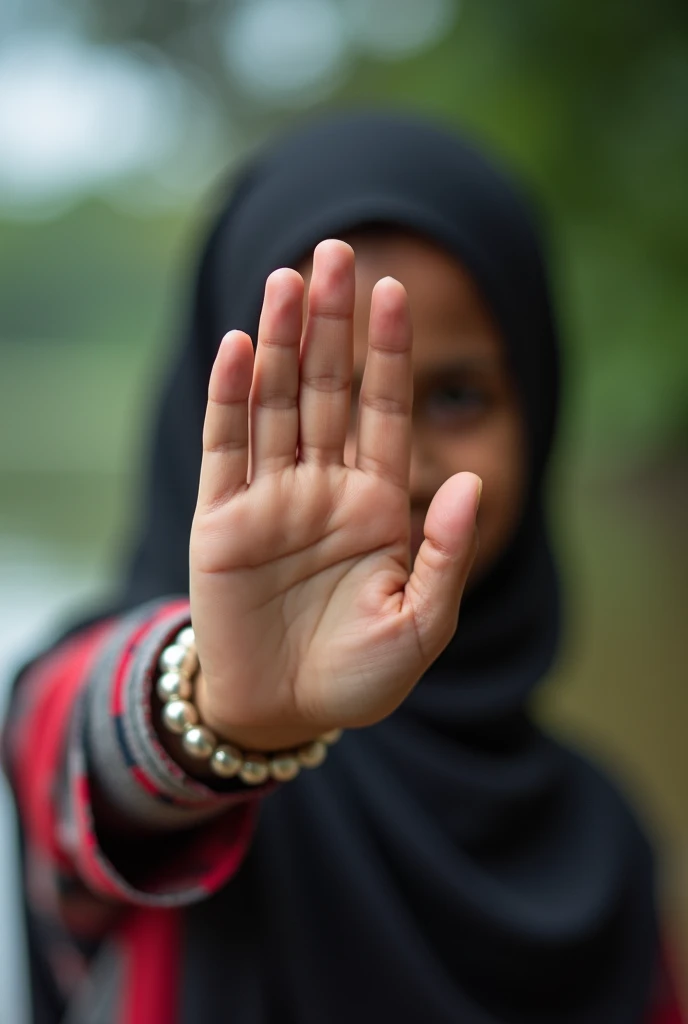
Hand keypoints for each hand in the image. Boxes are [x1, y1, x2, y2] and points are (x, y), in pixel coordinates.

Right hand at [189, 239, 480, 751]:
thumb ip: (446, 552)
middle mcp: (323, 486)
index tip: (394, 290)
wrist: (283, 713)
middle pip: (327, 388)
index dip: (387, 352)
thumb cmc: (359, 676)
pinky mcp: (222, 519)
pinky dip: (231, 398)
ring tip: (288, 278)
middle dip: (332, 323)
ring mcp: (270, 497)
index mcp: (376, 502)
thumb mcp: (421, 624)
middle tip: (335, 251)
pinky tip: (241, 347)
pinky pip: (226, 448)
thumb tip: (469, 482)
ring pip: (276, 403)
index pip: (383, 409)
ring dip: (280, 342)